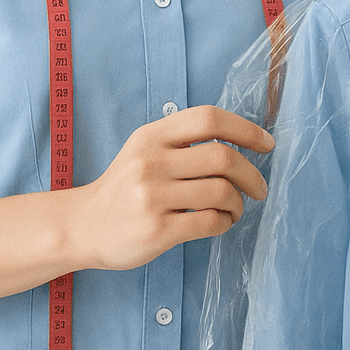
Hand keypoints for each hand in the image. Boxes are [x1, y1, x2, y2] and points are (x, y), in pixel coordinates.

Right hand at [71, 105, 274, 270]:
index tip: (266, 144)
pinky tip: (220, 222)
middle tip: (259, 188)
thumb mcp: (144, 149)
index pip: (209, 119)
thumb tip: (240, 139)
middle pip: (223, 158)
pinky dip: (225, 223)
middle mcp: (151, 162)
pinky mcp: (156, 231)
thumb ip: (182, 139)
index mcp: (152, 136)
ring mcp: (152, 197)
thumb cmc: (125, 187)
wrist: (83, 226)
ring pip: (221, 192)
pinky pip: (209, 222)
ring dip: (238, 203)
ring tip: (235, 209)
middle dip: (251, 174)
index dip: (246, 129)